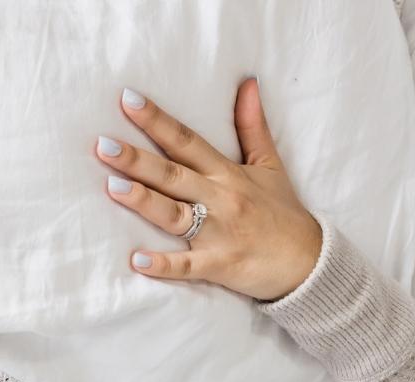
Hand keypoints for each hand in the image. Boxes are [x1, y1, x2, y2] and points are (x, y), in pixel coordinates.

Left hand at [95, 78, 322, 302]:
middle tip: (103, 145)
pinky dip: (164, 265)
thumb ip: (252, 125)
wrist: (311, 262)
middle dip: (137, 159)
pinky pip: (188, 266)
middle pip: (173, 174)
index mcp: (227, 173)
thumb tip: (247, 83)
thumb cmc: (284, 214)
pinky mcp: (220, 264)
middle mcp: (220, 198)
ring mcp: (219, 232)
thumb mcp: (270, 165)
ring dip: (144, 201)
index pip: (186, 140)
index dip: (157, 121)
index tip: (128, 100)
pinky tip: (137, 260)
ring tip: (112, 186)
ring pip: (174, 214)